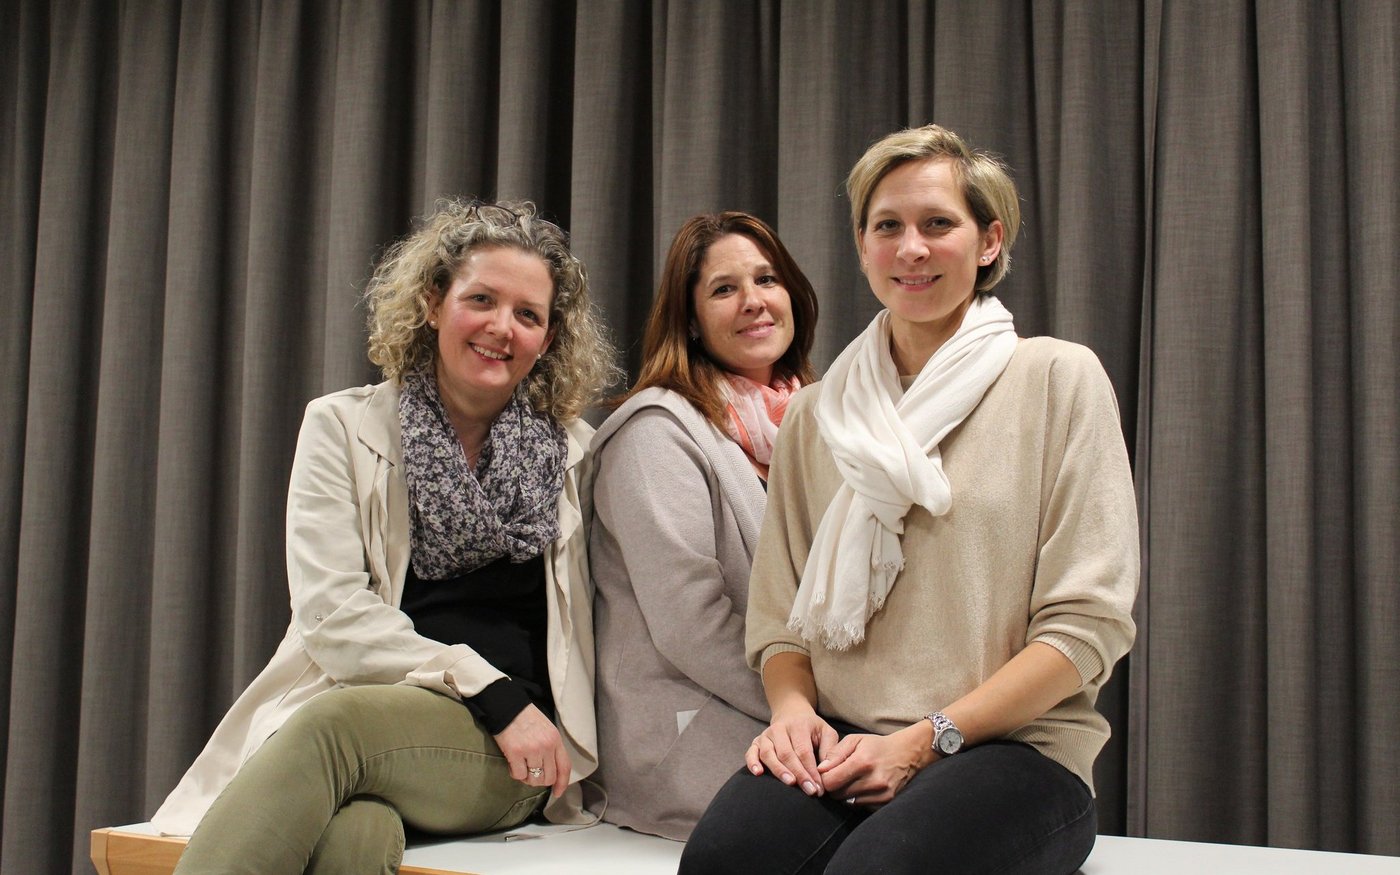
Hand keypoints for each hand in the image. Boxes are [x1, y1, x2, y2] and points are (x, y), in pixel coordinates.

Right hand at [492, 704, 571, 797]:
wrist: (507, 707)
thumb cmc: (526, 718)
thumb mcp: (547, 729)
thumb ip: (551, 748)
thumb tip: (551, 770)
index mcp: (555, 739)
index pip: (564, 767)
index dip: (562, 783)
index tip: (557, 792)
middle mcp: (546, 746)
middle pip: (548, 777)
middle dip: (539, 780)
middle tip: (531, 773)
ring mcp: (531, 749)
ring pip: (534, 779)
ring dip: (527, 778)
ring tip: (521, 767)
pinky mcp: (515, 752)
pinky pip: (518, 775)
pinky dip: (515, 774)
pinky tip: (512, 764)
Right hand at [744, 707, 838, 796]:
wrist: (792, 714)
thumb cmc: (812, 729)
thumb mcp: (826, 733)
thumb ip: (829, 751)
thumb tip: (824, 770)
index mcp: (798, 725)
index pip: (804, 751)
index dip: (811, 771)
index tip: (818, 788)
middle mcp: (779, 728)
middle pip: (786, 754)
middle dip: (798, 774)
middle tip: (808, 791)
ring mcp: (766, 735)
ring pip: (768, 754)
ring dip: (779, 770)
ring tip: (790, 783)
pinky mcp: (756, 742)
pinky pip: (751, 752)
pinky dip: (752, 762)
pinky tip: (758, 773)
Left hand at [817, 724, 932, 806]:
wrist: (906, 754)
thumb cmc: (876, 746)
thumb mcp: (854, 740)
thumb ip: (835, 753)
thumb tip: (820, 770)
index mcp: (863, 762)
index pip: (831, 782)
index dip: (824, 778)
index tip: (825, 773)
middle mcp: (873, 781)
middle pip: (837, 795)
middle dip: (833, 787)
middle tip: (837, 777)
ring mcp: (881, 794)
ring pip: (847, 803)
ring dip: (844, 794)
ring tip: (850, 781)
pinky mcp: (885, 802)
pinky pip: (860, 806)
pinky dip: (855, 799)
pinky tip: (860, 787)